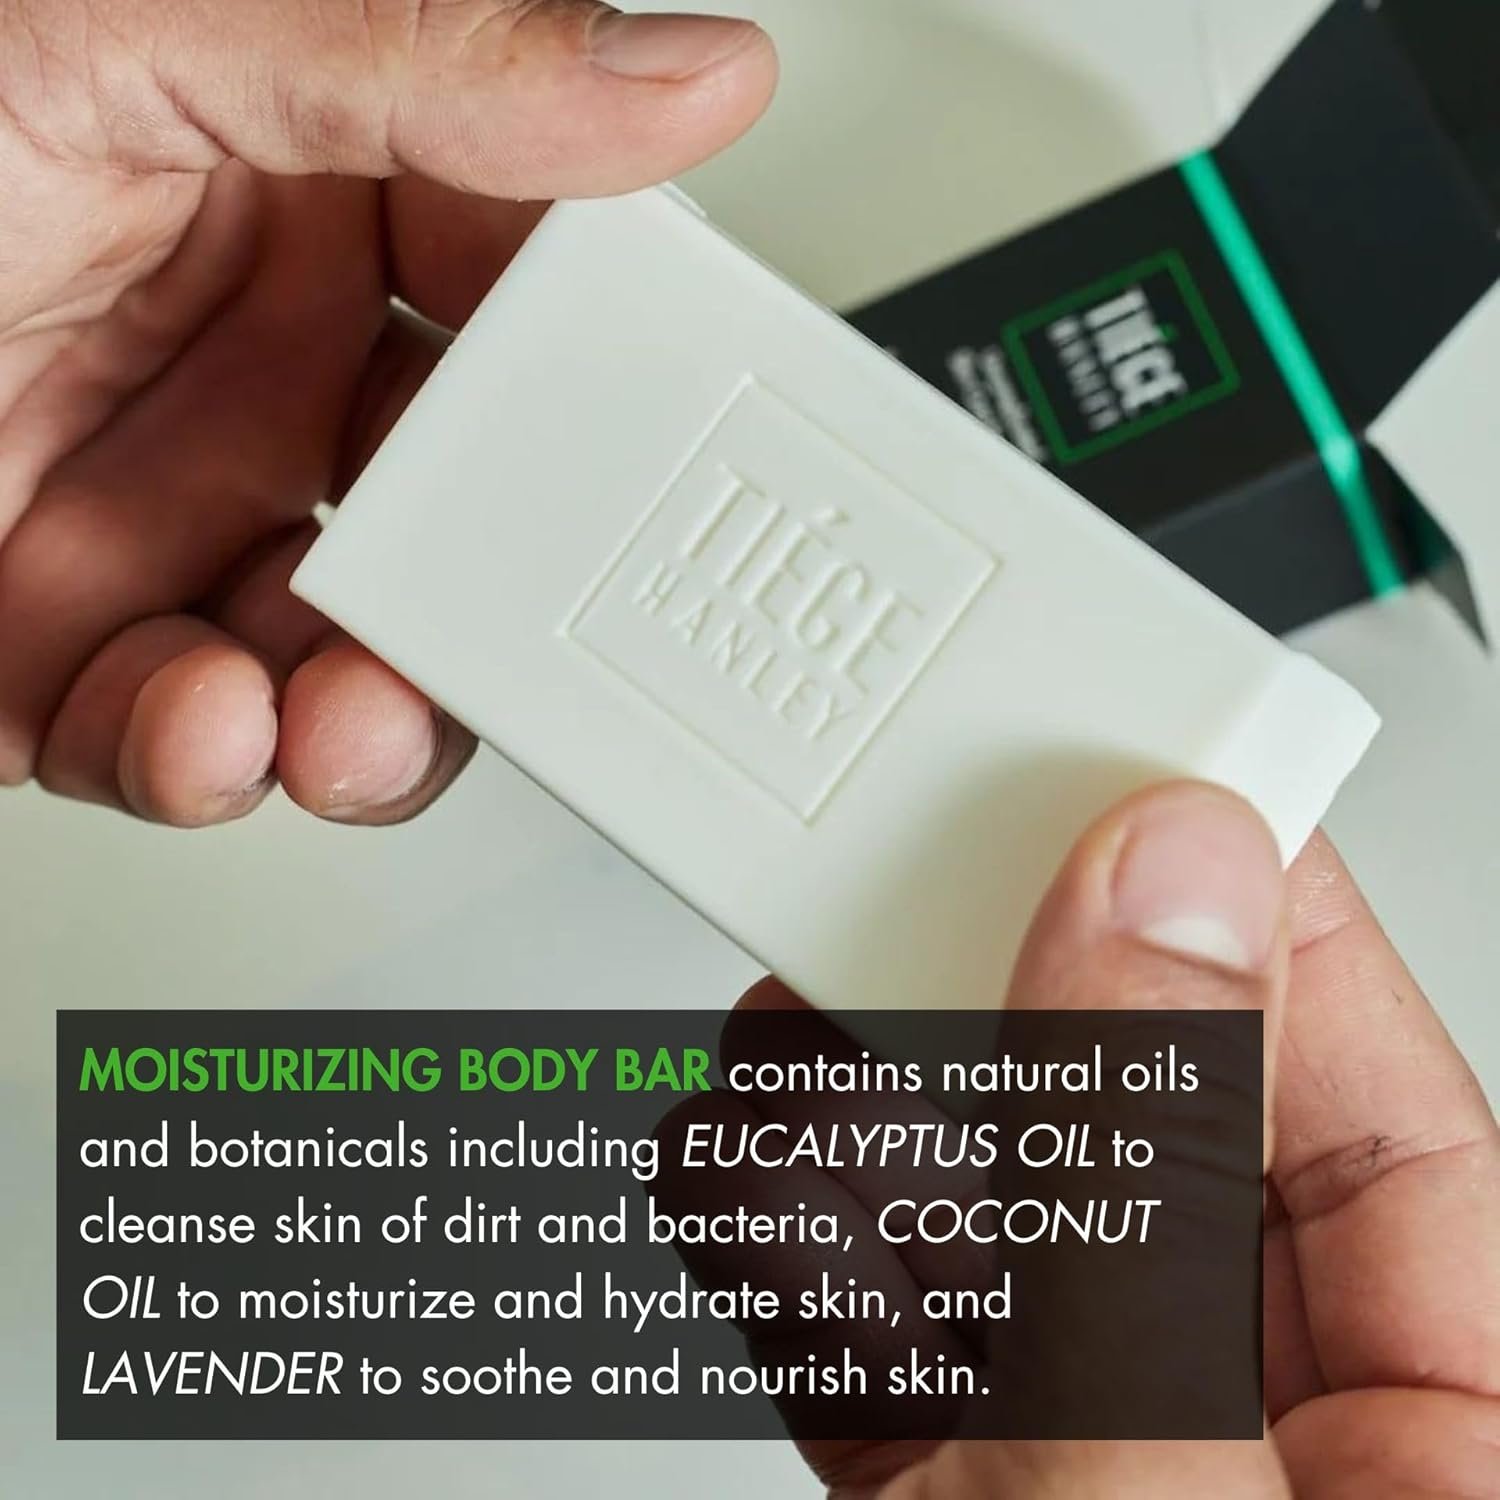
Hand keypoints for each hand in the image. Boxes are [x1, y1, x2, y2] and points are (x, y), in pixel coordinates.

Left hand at [0, 0, 775, 824]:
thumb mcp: (120, 25)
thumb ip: (426, 58)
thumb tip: (687, 72)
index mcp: (298, 172)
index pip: (526, 299)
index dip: (604, 384)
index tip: (654, 452)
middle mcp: (243, 352)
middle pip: (458, 514)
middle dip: (496, 599)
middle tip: (519, 618)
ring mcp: (159, 508)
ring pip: (348, 655)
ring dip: (367, 715)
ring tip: (348, 716)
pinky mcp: (62, 647)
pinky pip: (185, 729)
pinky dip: (203, 756)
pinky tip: (206, 726)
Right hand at [680, 783, 1499, 1496]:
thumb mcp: (1153, 1492)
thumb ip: (1148, 1188)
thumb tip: (1168, 889)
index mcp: (1440, 1457)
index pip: (1379, 1115)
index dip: (1261, 918)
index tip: (1137, 770)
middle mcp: (1270, 1458)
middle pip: (1153, 1140)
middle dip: (1004, 1003)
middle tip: (913, 867)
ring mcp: (1094, 1477)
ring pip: (993, 1225)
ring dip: (860, 1116)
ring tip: (789, 1022)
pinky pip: (876, 1330)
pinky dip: (786, 1239)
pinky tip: (738, 1163)